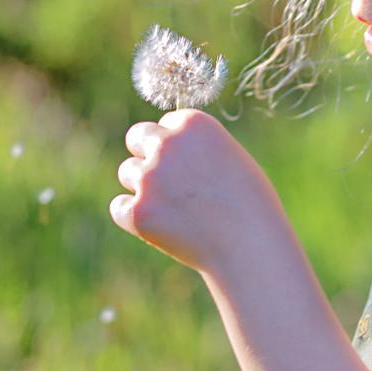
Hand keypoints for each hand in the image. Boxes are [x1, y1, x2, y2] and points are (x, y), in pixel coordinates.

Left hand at [110, 109, 286, 275]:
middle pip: (136, 137)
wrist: (250, 247)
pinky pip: (120, 207)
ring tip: (178, 211)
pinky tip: (165, 228)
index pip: (167, 122)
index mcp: (193, 124)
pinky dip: (136, 218)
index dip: (177, 144)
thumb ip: (196, 148)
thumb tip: (165, 152)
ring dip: (145, 188)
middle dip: (146, 154)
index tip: (191, 166)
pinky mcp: (138, 212)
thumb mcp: (230, 159)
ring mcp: (149, 178)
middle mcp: (167, 144)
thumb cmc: (251, 206)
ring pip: (128, 173)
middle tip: (166, 181)